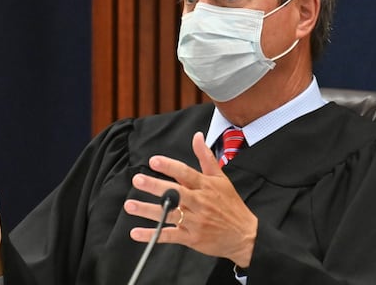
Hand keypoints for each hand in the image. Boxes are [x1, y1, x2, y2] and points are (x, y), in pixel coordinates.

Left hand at [123, 132, 257, 267]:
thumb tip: (197, 136)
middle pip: (175, 193)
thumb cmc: (231, 205)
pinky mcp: (191, 239)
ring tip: (130, 205)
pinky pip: (169, 236)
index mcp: (206, 186)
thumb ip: (205, 157)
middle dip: (155, 186)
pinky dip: (152, 235)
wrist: (245, 236)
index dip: (169, 166)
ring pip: (169, 214)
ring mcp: (195, 222)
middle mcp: (200, 203)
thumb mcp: (221, 178)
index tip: (154, 160)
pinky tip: (136, 232)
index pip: (186, 173)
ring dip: (147, 210)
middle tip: (137, 179)